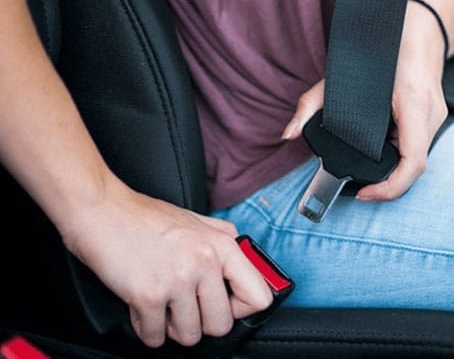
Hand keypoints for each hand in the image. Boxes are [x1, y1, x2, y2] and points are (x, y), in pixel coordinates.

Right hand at [60, 182, 272, 347]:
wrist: (100, 209)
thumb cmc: (143, 216)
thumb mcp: (195, 219)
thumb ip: (222, 237)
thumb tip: (245, 256)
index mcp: (222, 245)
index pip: (259, 297)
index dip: (241, 309)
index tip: (225, 306)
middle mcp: (205, 262)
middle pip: (221, 325)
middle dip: (201, 323)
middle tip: (185, 309)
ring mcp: (178, 280)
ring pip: (189, 336)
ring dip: (172, 328)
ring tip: (163, 307)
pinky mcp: (148, 295)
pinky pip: (155, 337)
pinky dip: (147, 330)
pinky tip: (142, 309)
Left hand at [282, 0, 447, 199]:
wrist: (420, 26)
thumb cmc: (383, 44)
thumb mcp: (341, 74)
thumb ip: (311, 105)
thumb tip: (288, 134)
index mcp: (413, 103)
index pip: (412, 161)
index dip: (390, 187)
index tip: (365, 193)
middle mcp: (429, 113)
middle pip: (413, 166)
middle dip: (388, 184)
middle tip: (360, 189)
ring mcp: (436, 116)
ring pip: (417, 158)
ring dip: (394, 171)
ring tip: (367, 175)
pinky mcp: (434, 117)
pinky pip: (418, 147)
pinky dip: (399, 157)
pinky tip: (379, 156)